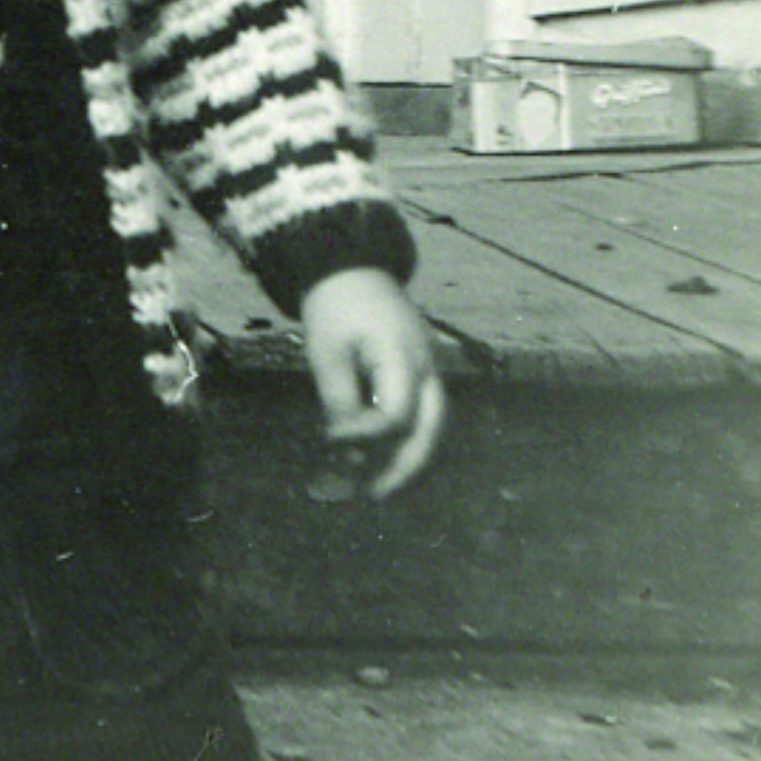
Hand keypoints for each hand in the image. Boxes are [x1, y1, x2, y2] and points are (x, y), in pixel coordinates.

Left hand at [298, 268, 446, 498]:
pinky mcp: (420, 367)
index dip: (364, 435)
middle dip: (407, 465)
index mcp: (402, 356)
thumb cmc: (334, 307)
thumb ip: (339, 400)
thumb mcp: (327, 352)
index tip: (329, 440)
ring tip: (382, 485)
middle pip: (432, 426)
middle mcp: (426, 365)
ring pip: (433, 422)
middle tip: (376, 494)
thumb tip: (347, 449)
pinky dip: (408, 435)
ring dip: (410, 455)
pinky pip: (424, 410)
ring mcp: (429, 365)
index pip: (396, 414)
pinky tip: (383, 455)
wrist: (350, 266)